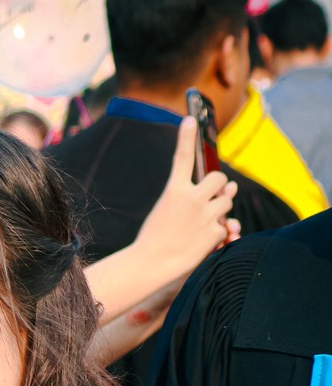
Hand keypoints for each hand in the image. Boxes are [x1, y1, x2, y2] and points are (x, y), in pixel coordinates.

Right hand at [132, 116, 240, 270]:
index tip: (189, 120)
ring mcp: (205, 214)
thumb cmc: (156, 238)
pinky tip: (204, 242)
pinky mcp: (216, 231)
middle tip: (211, 197)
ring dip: (221, 209)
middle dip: (219, 186)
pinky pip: (226, 225)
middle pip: (219, 178)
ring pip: (227, 200)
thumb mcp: (167, 212)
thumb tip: (232, 186)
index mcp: (173, 191)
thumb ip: (197, 197)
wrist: (152, 265)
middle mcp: (191, 198)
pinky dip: (219, 233)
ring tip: (204, 222)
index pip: (182, 158)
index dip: (186, 137)